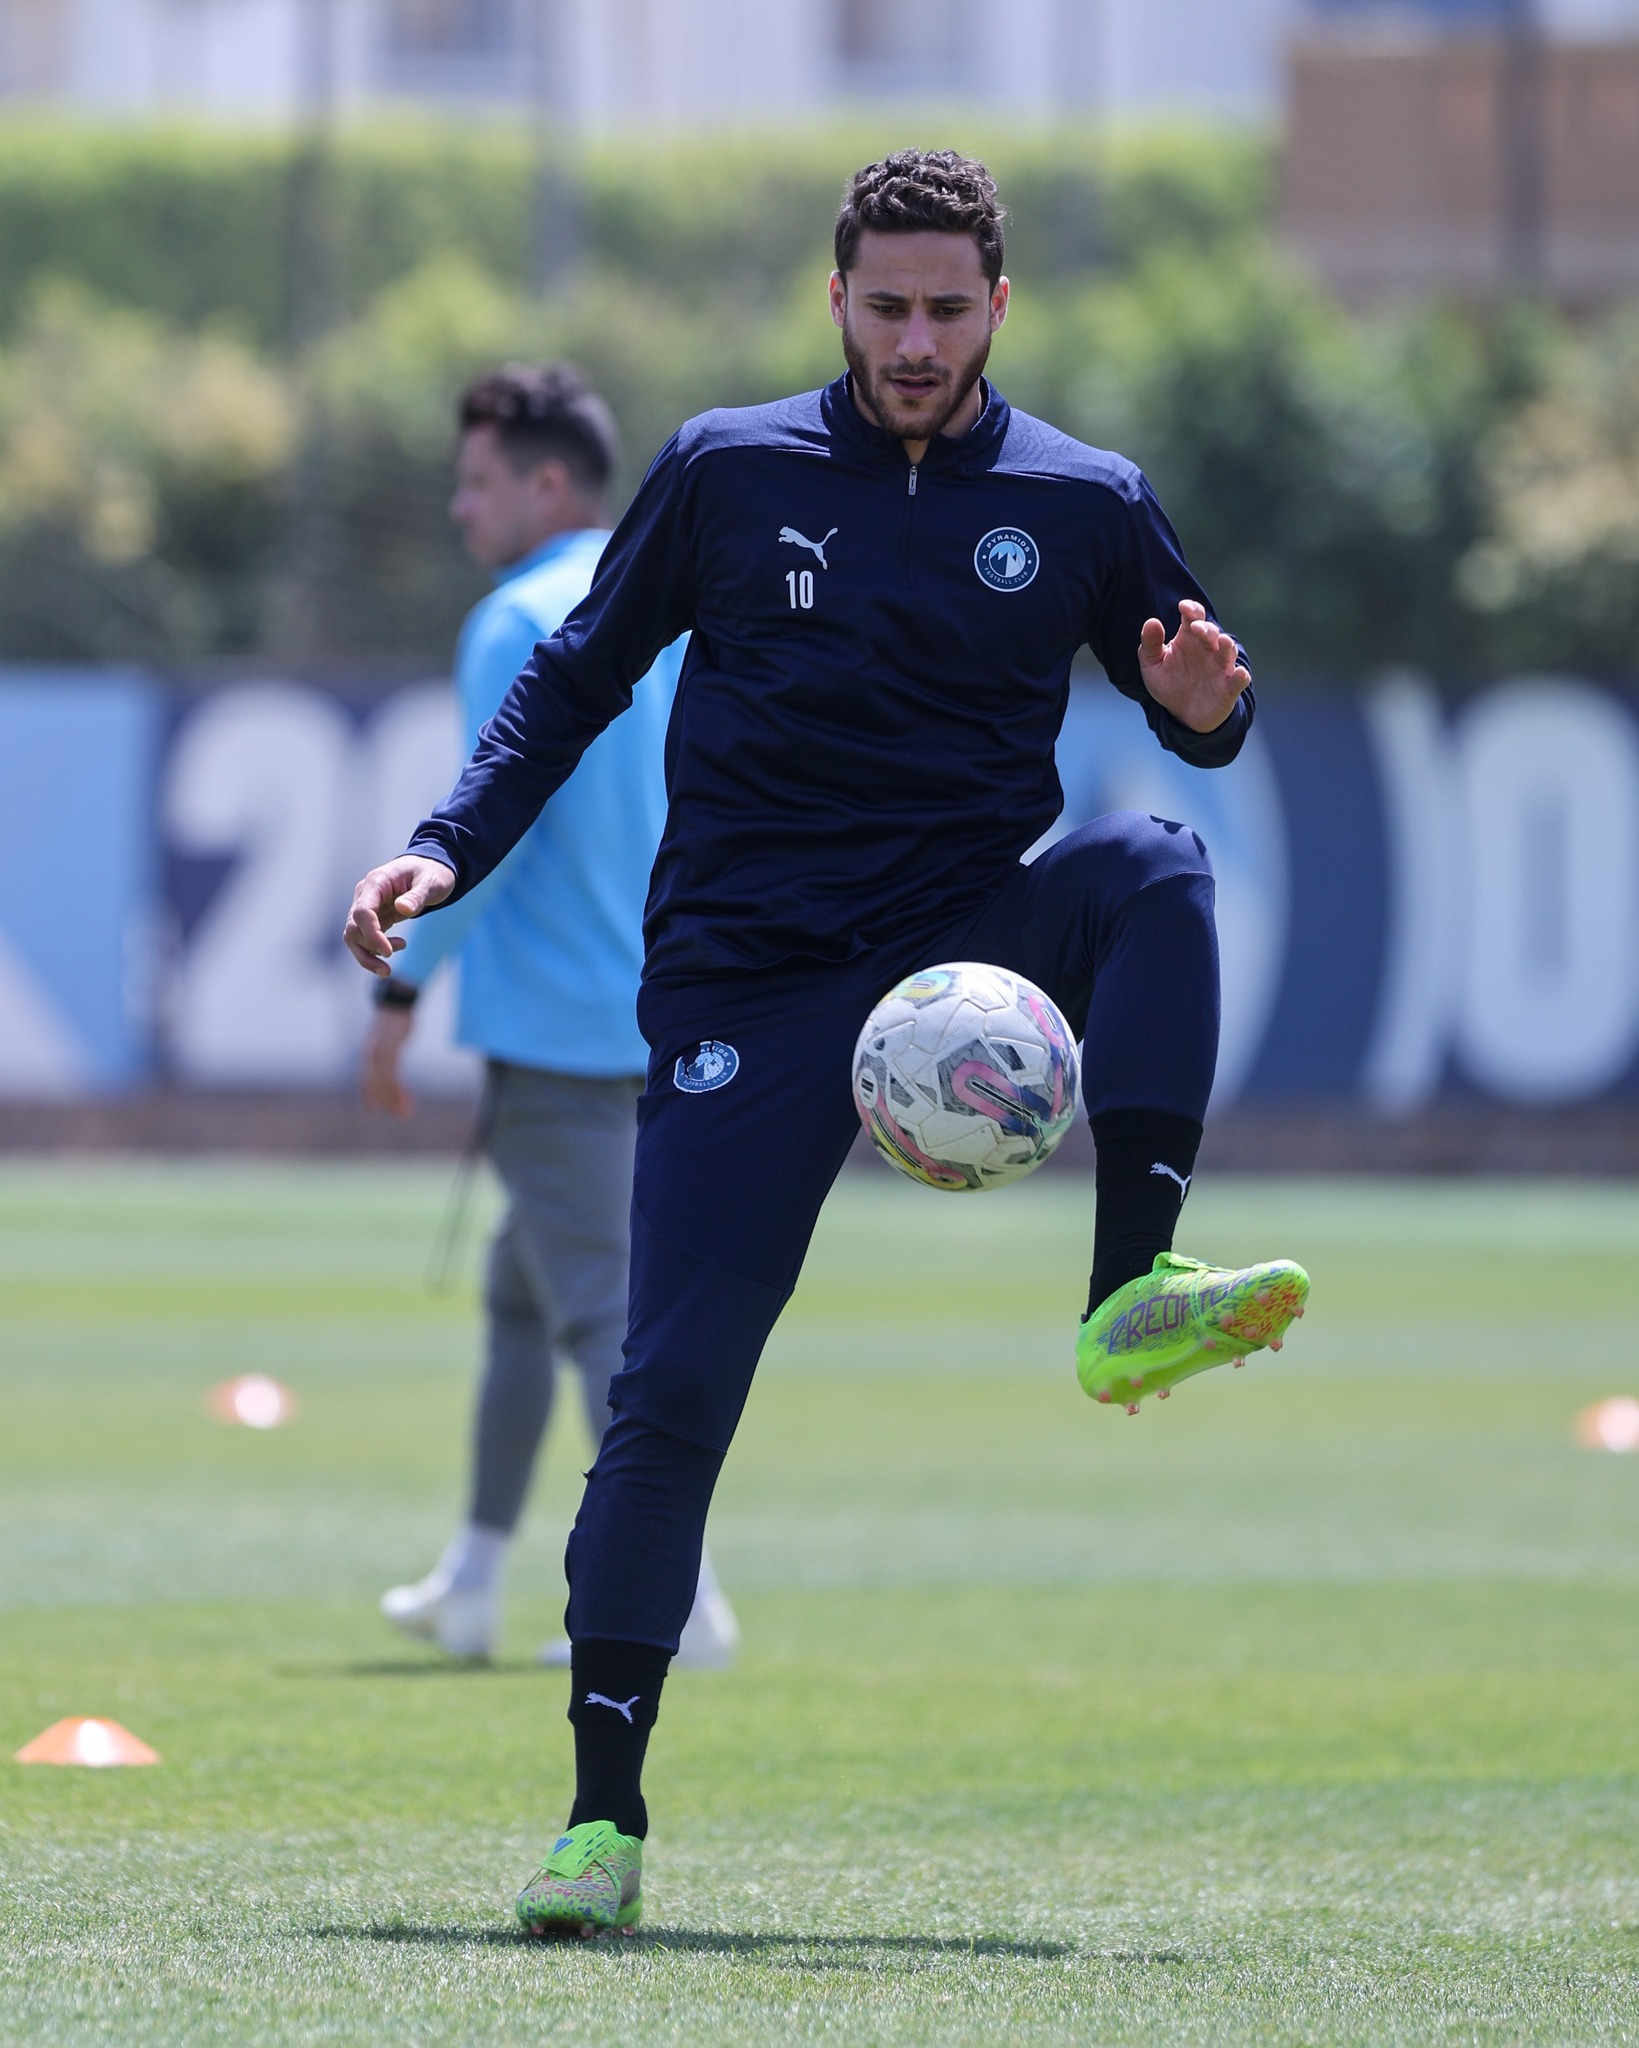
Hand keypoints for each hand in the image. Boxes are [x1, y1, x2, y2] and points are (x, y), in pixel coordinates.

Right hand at [343, 856, 453, 976]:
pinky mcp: (374, 917)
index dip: (371, 934)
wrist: (430, 869)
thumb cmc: (432, 873)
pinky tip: (398, 947)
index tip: (388, 952)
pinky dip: (375, 950)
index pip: (363, 911)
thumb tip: (403, 909)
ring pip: (354, 936)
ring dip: (367, 956)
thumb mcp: (432, 882)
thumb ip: (417, 896)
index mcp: (376, 882)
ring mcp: (367, 906)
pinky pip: (365, 938)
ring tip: (388, 970)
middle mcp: (365, 894)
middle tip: (387, 970)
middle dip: (368, 950)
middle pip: (353, 927)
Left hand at [361, 1005, 415, 1116]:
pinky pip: (392, 1076)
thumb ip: (386, 1051)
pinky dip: (398, 1089)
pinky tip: (406, 1097)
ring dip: (394, 1099)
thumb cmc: (394, 1020)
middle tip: (397, 1115)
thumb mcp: (388, 1038)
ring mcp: (378, 1053)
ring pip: (383, 1083)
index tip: (372, 1109)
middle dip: (384, 1102)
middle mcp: (369, 1055)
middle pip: (373, 1085)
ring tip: (405, 1111)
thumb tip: (388, 1056)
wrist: (395, 1002)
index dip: (368, 1095)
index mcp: (367, 1053)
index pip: (366, 1079)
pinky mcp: (388, 1051)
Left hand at [1137, 600, 1249, 734]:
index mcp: (1189, 639)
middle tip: (1196, 627)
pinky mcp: (1228, 688)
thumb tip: (1152, 622)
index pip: (1193, 618)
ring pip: (1228, 652)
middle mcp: (1207, 650)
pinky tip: (1239, 673)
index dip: (1191, 610)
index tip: (1183, 607)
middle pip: (1211, 633)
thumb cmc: (1169, 684)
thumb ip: (1150, 645)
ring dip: (1227, 646)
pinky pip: (1237, 681)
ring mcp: (1220, 668)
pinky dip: (1240, 677)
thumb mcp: (1152, 665)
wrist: (1181, 714)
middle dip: (1206, 629)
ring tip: (1223, 641)